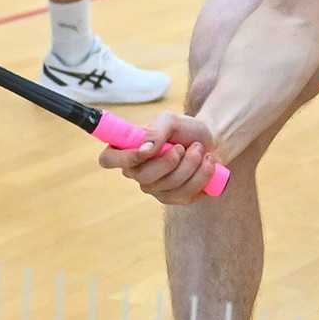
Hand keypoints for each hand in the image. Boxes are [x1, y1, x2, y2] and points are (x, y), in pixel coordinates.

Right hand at [97, 111, 224, 204]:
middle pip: (143, 176)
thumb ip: (156, 130)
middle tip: (185, 147)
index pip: (107, 159)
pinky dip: (202, 175)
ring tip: (200, 149)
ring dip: (191, 164)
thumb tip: (144, 151)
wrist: (211, 141)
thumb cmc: (185, 129)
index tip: (147, 152)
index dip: (124, 159)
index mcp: (127, 150)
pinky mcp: (175, 199)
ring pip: (169, 185)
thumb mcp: (170, 120)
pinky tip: (208, 163)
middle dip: (170, 161)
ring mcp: (155, 189)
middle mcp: (137, 172)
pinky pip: (185, 194)